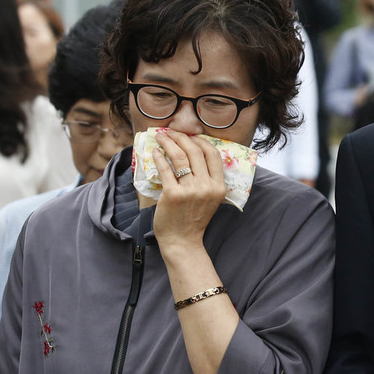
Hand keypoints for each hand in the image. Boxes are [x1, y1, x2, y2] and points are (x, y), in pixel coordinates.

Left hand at [150, 129, 226, 250]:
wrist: (182, 241)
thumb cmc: (194, 219)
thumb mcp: (210, 199)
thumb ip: (207, 179)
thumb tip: (194, 153)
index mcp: (219, 187)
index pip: (213, 155)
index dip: (201, 141)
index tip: (190, 136)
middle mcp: (206, 187)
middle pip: (196, 152)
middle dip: (182, 137)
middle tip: (171, 132)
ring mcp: (190, 190)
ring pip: (180, 157)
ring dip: (169, 143)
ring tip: (161, 137)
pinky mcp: (172, 194)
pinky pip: (165, 170)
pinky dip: (159, 158)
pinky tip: (155, 152)